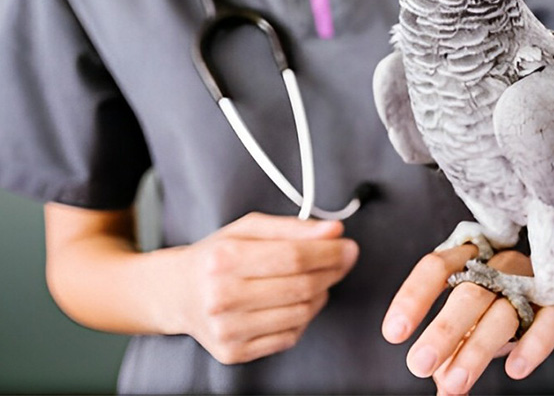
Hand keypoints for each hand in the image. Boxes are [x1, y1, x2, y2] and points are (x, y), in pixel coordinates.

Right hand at [173, 212, 358, 364]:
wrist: (177, 292)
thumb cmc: (217, 256)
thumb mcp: (249, 228)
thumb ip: (293, 228)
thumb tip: (333, 231)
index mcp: (224, 258)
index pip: (293, 256)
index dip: (329, 252)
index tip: (347, 247)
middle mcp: (221, 297)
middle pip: (300, 286)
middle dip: (332, 271)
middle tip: (342, 260)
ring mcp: (227, 329)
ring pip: (300, 313)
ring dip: (321, 294)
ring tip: (318, 279)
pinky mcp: (234, 353)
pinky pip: (289, 336)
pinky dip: (304, 317)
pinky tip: (297, 301)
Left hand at [382, 246, 553, 393]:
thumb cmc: (507, 304)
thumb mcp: (474, 322)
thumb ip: (454, 347)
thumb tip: (436, 378)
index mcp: (471, 260)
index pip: (437, 268)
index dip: (414, 297)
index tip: (393, 332)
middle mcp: (499, 266)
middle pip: (468, 292)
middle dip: (442, 331)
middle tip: (418, 364)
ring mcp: (532, 283)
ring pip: (502, 312)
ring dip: (476, 350)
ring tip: (455, 382)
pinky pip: (547, 324)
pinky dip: (530, 347)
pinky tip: (513, 369)